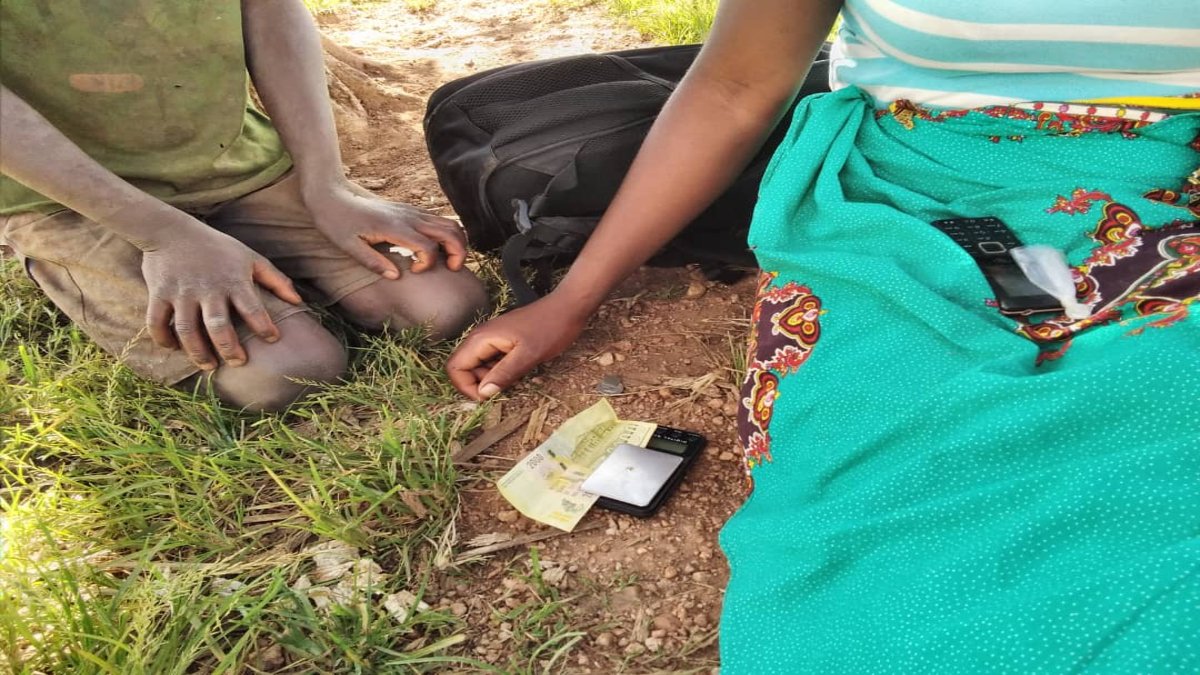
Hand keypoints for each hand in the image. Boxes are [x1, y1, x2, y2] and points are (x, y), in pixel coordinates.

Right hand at [141, 213, 300, 370]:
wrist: (171, 230)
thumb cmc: (217, 247)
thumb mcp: (250, 257)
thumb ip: (275, 280)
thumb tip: (298, 302)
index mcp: (233, 281)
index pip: (252, 309)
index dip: (264, 326)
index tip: (272, 339)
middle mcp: (208, 289)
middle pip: (218, 326)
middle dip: (229, 348)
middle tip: (238, 362)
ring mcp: (182, 293)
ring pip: (188, 330)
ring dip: (198, 352)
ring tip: (208, 365)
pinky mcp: (159, 294)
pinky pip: (157, 322)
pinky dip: (164, 339)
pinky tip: (174, 349)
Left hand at [305, 181, 467, 279]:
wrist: (331, 194)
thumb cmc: (336, 221)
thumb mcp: (347, 247)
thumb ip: (373, 262)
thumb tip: (396, 277)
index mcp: (394, 227)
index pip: (428, 246)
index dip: (428, 263)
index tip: (414, 271)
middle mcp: (409, 217)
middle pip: (450, 232)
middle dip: (459, 253)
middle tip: (451, 270)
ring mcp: (412, 211)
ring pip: (450, 223)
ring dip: (458, 243)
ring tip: (450, 261)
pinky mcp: (411, 210)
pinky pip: (441, 220)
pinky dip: (449, 235)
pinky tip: (438, 249)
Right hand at [447, 293, 589, 399]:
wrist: (567, 308)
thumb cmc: (550, 329)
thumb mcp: (528, 355)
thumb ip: (504, 374)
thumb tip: (483, 393)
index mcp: (482, 339)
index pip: (455, 367)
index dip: (466, 387)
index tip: (487, 397)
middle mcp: (481, 337)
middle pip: (464, 368)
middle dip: (479, 384)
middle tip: (504, 388)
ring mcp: (491, 338)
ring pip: (478, 366)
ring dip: (491, 378)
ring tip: (514, 378)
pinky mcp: (502, 341)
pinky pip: (491, 361)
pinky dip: (500, 371)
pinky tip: (518, 370)